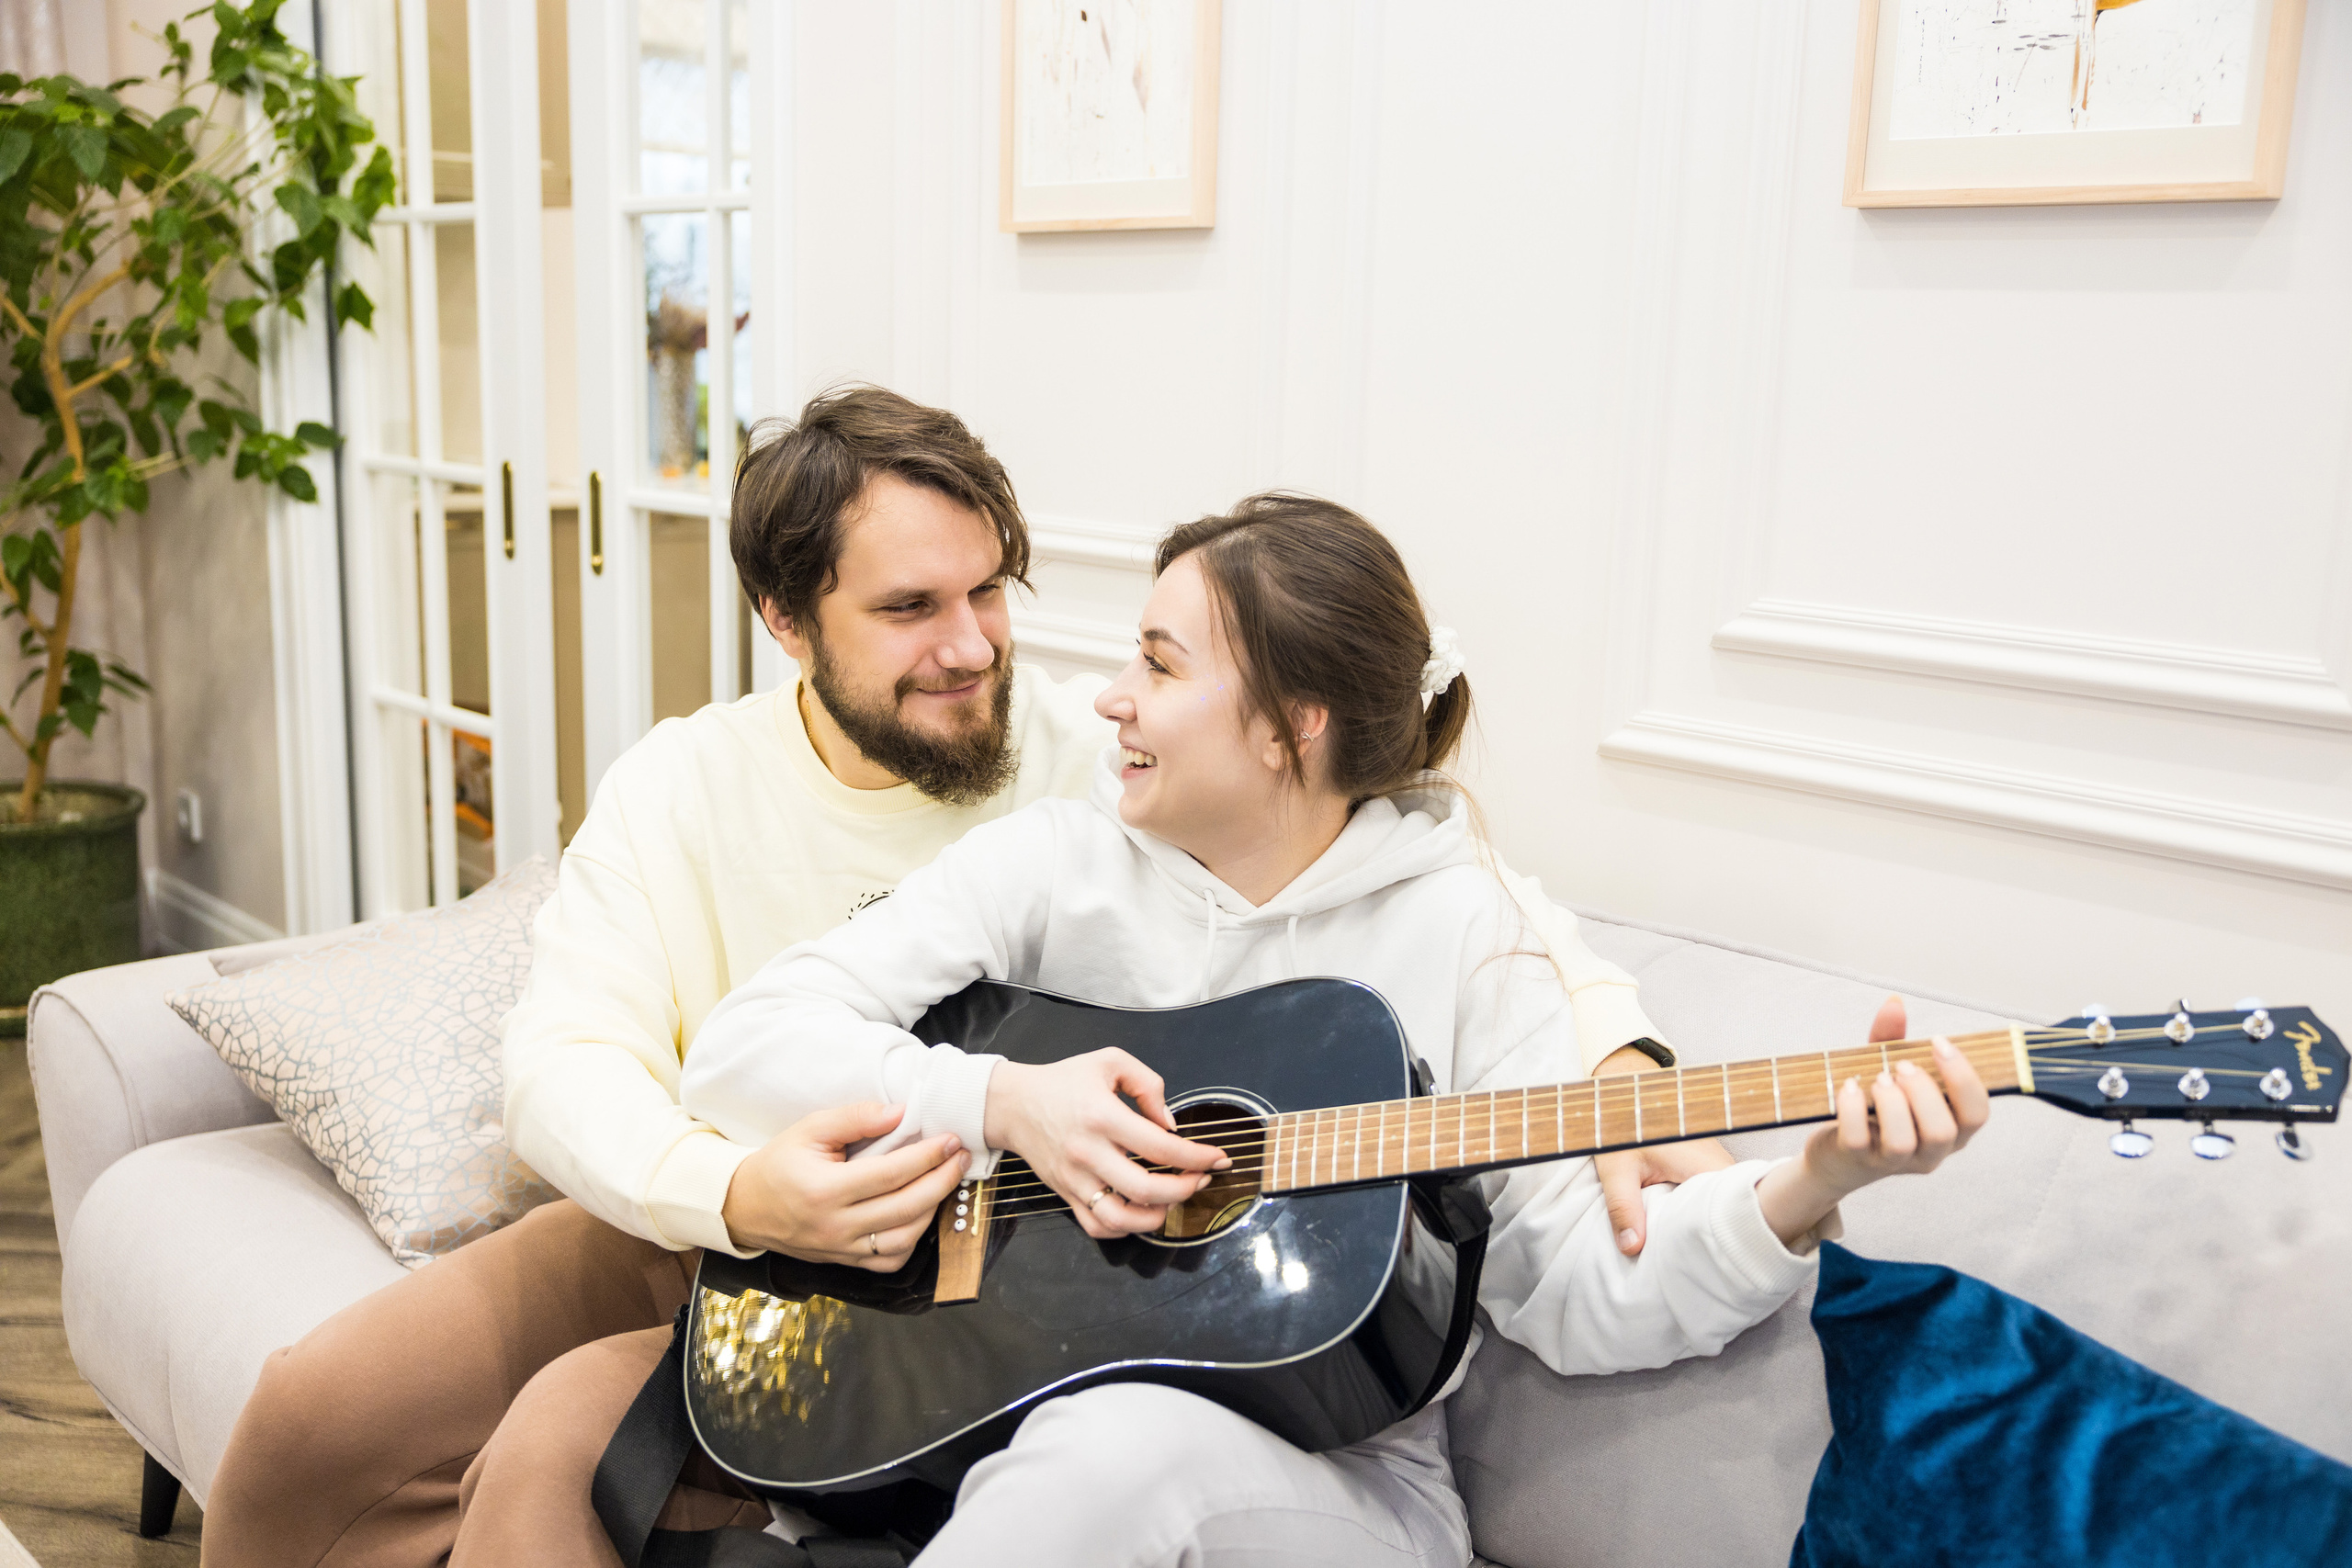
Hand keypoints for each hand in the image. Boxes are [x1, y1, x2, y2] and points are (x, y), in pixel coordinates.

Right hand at [720, 1102, 969, 1270]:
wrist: (746, 1207)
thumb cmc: (780, 1163)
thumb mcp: (810, 1129)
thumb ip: (856, 1117)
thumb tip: (901, 1112)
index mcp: (824, 1191)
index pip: (890, 1174)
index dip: (926, 1156)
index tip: (950, 1140)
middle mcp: (835, 1226)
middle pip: (905, 1208)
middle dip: (941, 1181)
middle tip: (960, 1158)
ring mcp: (841, 1249)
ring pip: (903, 1239)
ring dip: (933, 1210)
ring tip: (946, 1182)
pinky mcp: (844, 1262)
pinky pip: (890, 1260)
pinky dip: (913, 1240)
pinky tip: (921, 1214)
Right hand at [983, 1050, 1228, 1238]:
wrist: (1013, 1104)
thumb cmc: (1063, 1081)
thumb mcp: (1109, 1061)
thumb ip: (1148, 1084)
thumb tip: (1170, 1124)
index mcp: (1102, 1116)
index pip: (1160, 1147)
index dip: (1197, 1157)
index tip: (1217, 1157)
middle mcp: (1088, 1152)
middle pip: (1146, 1189)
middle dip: (1184, 1188)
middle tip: (1200, 1178)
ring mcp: (1075, 1179)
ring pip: (1120, 1218)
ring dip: (1156, 1216)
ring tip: (1173, 1201)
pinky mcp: (1065, 1194)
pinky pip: (1097, 1227)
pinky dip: (1124, 1229)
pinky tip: (1141, 1212)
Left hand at [1589, 1044, 1735, 1255]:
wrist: (1626, 1094)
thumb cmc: (1621, 1125)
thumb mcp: (1615, 1168)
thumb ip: (1623, 1207)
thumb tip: (1632, 1248)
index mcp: (1703, 1164)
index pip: (1739, 1208)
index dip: (1736, 1240)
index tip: (1726, 1266)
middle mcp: (1719, 1164)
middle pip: (1736, 1212)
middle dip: (1725, 1242)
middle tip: (1712, 1272)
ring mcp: (1717, 1164)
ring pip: (1727, 1205)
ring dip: (1714, 1228)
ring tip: (1705, 1261)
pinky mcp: (1709, 1167)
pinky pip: (1716, 1196)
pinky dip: (1706, 1214)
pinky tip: (1695, 1237)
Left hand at [1756, 996, 1990, 1247]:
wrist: (1837, 1154)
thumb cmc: (1875, 1109)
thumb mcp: (1888, 1071)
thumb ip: (1895, 1040)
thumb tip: (1895, 1003)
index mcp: (1953, 1131)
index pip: (1977, 1113)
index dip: (1963, 1076)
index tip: (1938, 1043)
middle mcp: (1930, 1153)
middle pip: (1944, 1131)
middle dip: (1922, 1090)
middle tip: (1901, 1066)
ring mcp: (1893, 1162)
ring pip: (1902, 1141)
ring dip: (1890, 1102)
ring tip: (1877, 1079)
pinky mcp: (1857, 1161)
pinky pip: (1857, 1139)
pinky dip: (1852, 1108)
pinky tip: (1850, 1088)